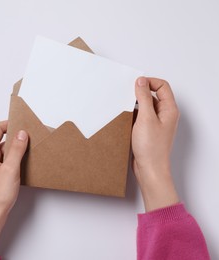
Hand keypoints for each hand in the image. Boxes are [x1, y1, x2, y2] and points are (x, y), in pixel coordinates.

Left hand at [0, 121, 27, 255]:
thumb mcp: (10, 169)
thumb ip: (16, 149)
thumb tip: (22, 133)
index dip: (9, 124)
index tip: (23, 124)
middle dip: (14, 137)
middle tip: (30, 138)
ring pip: (2, 151)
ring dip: (14, 149)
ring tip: (29, 151)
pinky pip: (3, 161)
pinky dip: (12, 159)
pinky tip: (23, 164)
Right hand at [132, 77, 179, 211]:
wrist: (149, 169)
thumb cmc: (151, 148)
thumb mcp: (146, 118)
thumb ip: (143, 98)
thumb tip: (141, 81)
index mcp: (169, 109)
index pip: (162, 86)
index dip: (149, 82)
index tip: (135, 85)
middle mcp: (165, 115)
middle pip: (154, 95)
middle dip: (140, 93)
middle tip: (127, 95)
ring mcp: (157, 123)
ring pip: (145, 106)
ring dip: (135, 105)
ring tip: (125, 109)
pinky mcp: (148, 130)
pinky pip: (141, 116)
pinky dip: (133, 115)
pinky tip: (125, 119)